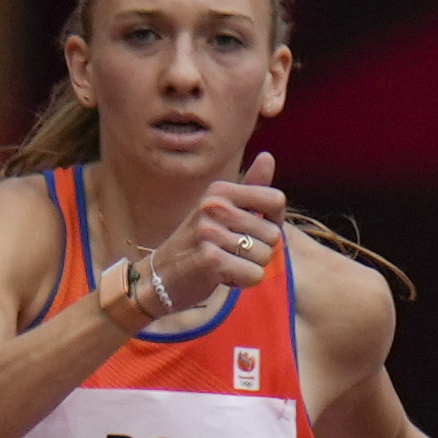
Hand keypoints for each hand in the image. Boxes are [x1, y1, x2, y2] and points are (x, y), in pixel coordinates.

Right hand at [148, 153, 290, 314]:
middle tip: (230, 251)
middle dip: (258, 250)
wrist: (161, 275)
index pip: (275, 200)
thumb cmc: (199, 243)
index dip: (273, 222)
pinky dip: (242, 281)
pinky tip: (220, 275)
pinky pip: (254, 275)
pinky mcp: (211, 259)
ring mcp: (210, 231)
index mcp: (219, 190)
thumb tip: (268, 156)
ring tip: (224, 262)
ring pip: (264, 257)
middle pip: (274, 234)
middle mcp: (214, 206)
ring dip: (249, 267)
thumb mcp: (221, 210)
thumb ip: (250, 188)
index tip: (252, 230)